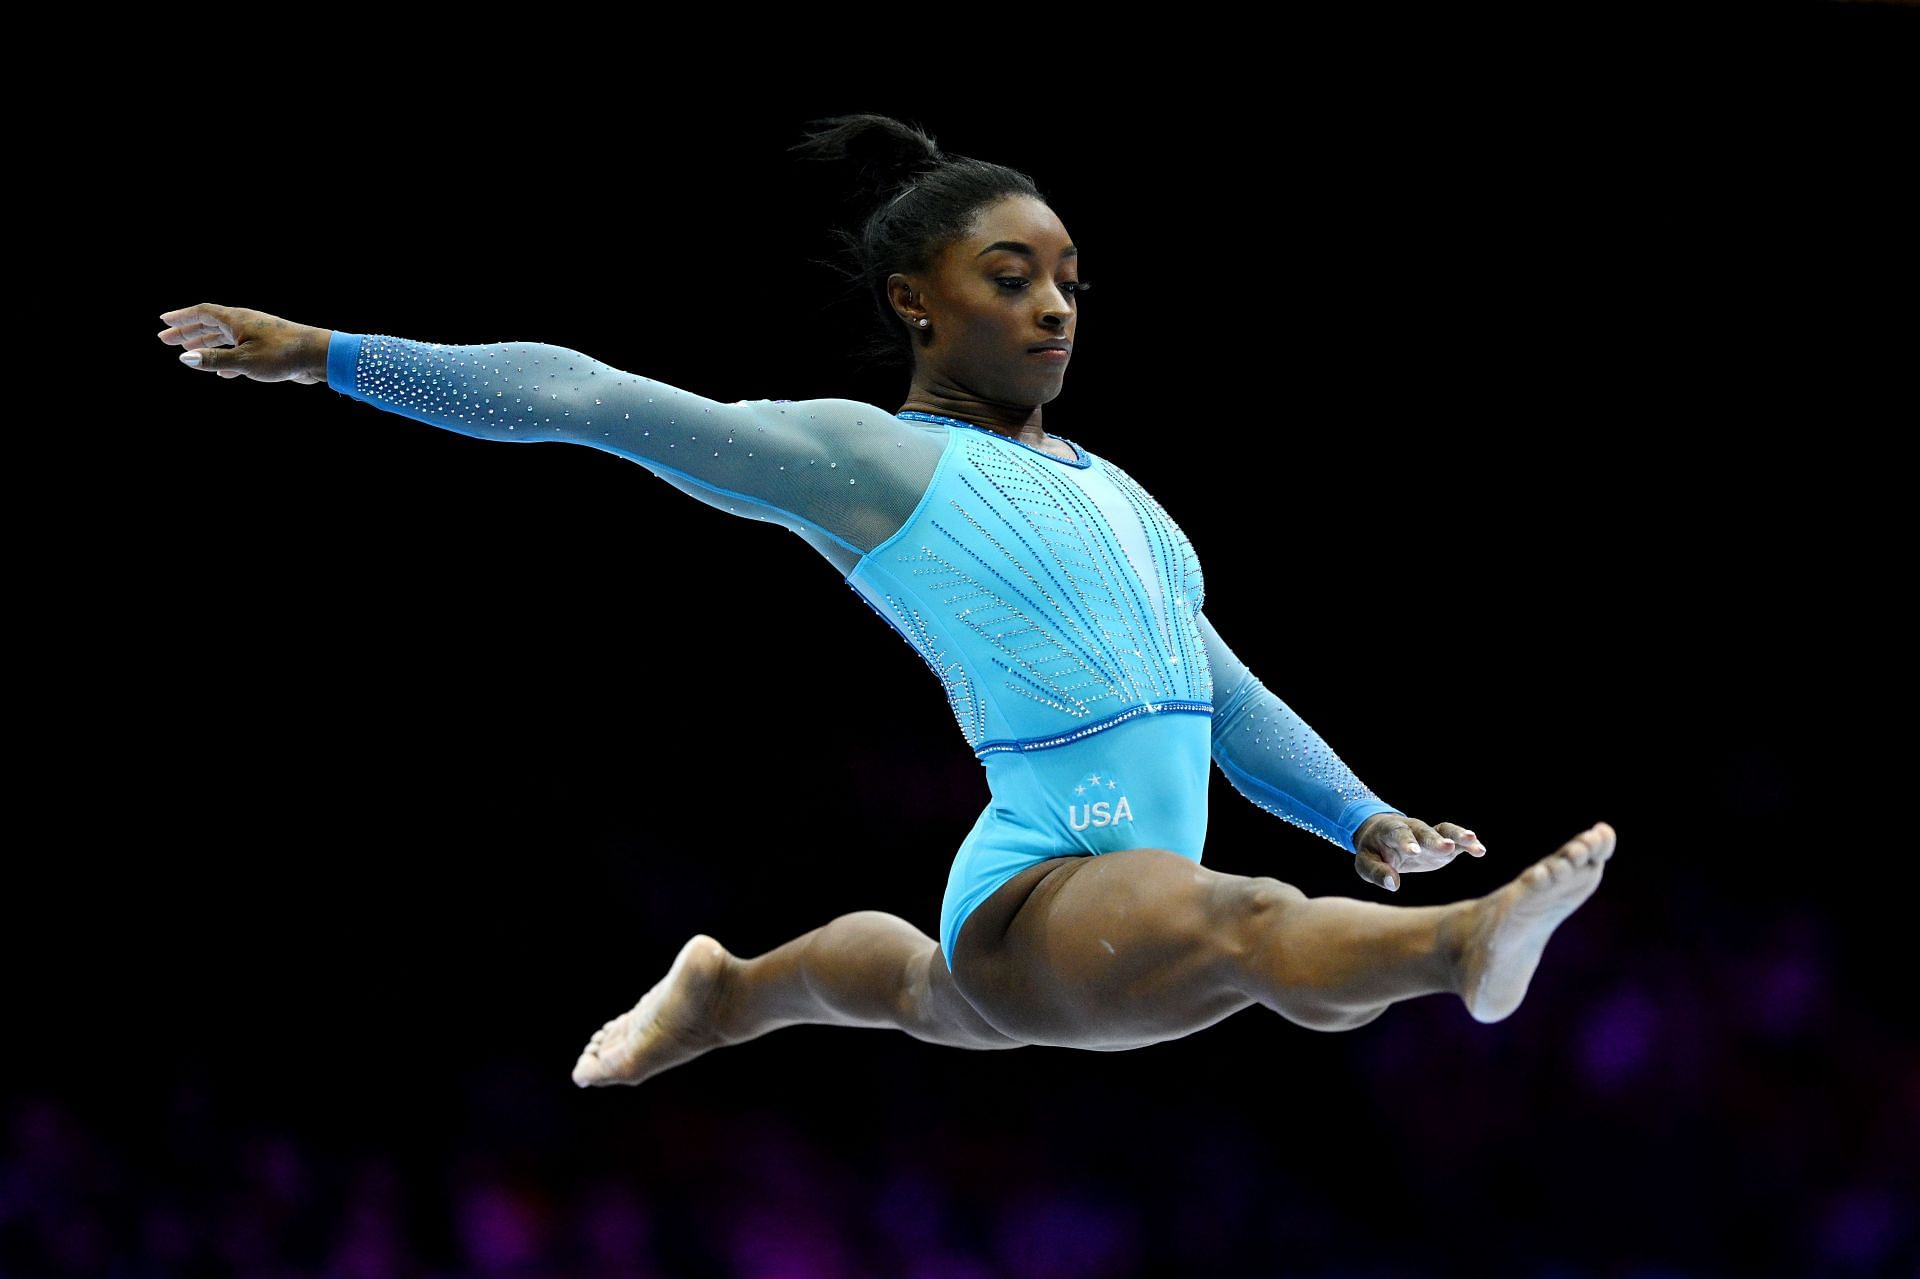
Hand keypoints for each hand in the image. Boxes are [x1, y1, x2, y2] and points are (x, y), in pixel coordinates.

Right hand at [158, 302, 330, 384]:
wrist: (318, 356)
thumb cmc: (282, 354)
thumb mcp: (244, 360)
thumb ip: (214, 360)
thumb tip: (184, 358)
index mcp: (236, 319)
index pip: (202, 312)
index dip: (182, 317)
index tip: (163, 323)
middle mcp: (245, 323)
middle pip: (210, 324)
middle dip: (188, 332)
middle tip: (166, 340)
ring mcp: (257, 335)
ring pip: (225, 338)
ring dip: (205, 345)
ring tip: (188, 352)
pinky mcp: (268, 350)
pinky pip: (240, 352)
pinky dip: (227, 359)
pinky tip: (221, 373)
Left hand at [1352, 813, 1485, 891]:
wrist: (1383, 837)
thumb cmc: (1373, 851)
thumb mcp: (1366, 863)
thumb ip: (1377, 872)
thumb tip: (1393, 885)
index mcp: (1390, 831)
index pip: (1398, 834)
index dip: (1406, 842)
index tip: (1414, 852)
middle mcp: (1412, 829)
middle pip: (1425, 831)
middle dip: (1435, 839)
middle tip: (1447, 846)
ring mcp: (1429, 836)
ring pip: (1445, 831)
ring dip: (1458, 835)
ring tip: (1473, 841)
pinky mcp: (1443, 844)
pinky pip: (1457, 841)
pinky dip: (1468, 844)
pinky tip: (1480, 851)